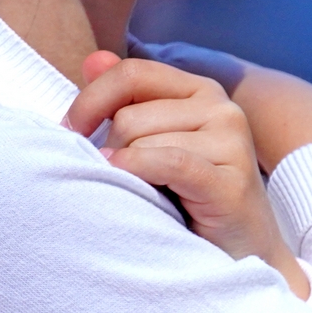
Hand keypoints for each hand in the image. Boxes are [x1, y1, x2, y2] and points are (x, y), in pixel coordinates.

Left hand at [67, 52, 306, 297]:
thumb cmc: (189, 197)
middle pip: (129, 115)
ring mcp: (232, 141)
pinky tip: (131, 187)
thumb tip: (92, 60)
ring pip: (142, 141)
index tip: (69, 131)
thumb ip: (124, 99)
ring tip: (143, 195)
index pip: (131, 73)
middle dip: (110, 149)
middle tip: (119, 180)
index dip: (91, 100)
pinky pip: (168, 162)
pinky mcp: (232, 180)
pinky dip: (138, 171)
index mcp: (199, 90)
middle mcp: (221, 107)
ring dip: (127, 172)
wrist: (242, 253)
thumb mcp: (154, 141)